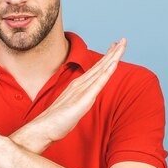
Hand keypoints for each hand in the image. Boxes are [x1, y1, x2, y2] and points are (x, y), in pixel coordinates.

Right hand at [12, 38, 126, 151]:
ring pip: (101, 70)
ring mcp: (82, 90)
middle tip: (123, 40)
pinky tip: (114, 64)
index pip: (96, 69)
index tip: (115, 47)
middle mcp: (81, 83)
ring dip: (113, 57)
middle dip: (113, 52)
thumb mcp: (72, 106)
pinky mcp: (84, 98)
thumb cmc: (57, 120)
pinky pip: (98, 83)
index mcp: (78, 85)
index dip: (107, 57)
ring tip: (121, 45)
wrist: (44, 128)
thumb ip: (79, 100)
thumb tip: (84, 100)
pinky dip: (107, 72)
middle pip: (101, 65)